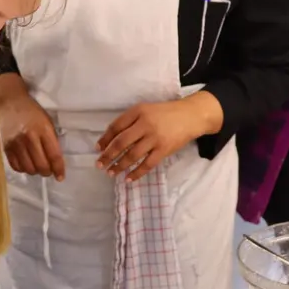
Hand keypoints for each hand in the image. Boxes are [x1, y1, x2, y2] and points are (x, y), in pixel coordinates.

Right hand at [0, 74, 64, 179]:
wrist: (9, 101)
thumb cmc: (31, 111)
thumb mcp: (46, 121)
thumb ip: (51, 139)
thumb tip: (55, 160)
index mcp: (44, 130)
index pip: (54, 155)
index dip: (59, 169)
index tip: (61, 177)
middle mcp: (30, 138)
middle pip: (41, 165)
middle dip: (47, 172)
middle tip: (48, 171)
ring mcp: (16, 144)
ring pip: (29, 168)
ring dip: (35, 171)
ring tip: (36, 167)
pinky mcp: (6, 147)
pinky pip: (16, 166)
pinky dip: (22, 169)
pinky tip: (25, 164)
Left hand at [96, 92, 223, 181]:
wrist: (190, 116)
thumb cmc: (165, 113)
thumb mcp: (146, 110)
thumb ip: (130, 121)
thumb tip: (111, 139)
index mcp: (138, 111)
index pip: (116, 126)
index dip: (105, 138)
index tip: (98, 148)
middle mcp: (145, 124)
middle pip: (121, 142)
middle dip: (108, 155)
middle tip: (99, 165)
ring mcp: (155, 138)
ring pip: (132, 155)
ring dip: (119, 165)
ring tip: (111, 173)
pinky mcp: (164, 149)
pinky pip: (147, 164)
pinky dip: (136, 173)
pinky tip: (128, 178)